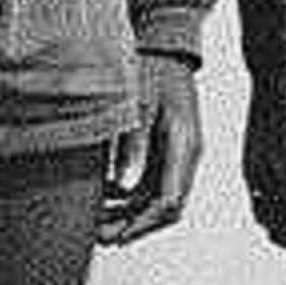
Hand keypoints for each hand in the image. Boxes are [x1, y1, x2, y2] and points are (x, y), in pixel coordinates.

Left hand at [99, 53, 201, 244]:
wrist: (167, 48)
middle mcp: (186, 156)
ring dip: (131, 214)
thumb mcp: (138, 105)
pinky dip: (131, 197)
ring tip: (98, 222)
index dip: (141, 224)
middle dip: (134, 226)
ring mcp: (179, 155)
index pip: (168, 202)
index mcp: (184, 146)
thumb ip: (133, 146)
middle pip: (166, 208)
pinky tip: (107, 196)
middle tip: (100, 236)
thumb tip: (123, 186)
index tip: (116, 235)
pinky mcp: (169, 152)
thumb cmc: (153, 70)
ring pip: (158, 200)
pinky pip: (153, 185)